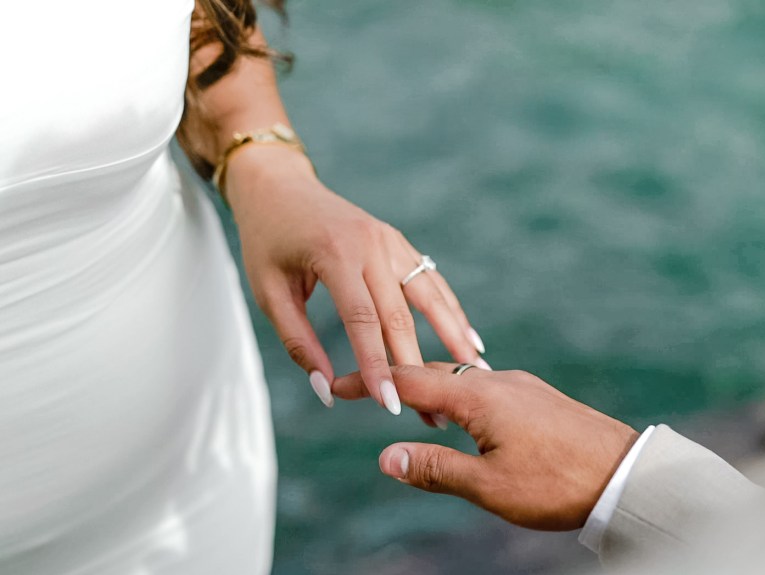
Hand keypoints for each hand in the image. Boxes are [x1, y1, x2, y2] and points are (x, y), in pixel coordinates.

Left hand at [225, 146, 488, 423]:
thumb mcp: (268, 292)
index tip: (391, 404)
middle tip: (435, 410)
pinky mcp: (399, 242)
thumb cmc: (267, 241)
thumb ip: (297, 342)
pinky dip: (451, 310)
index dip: (378, 366)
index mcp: (335, 254)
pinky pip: (430, 280)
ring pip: (429, 295)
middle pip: (402, 315)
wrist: (279, 185)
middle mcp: (371, 244)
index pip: (362, 320)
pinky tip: (469, 338)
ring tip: (474, 371)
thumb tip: (325, 390)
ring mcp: (390, 240)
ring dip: (453, 336)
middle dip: (418, 367)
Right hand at [333, 364, 639, 529]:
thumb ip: (436, 469)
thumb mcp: (489, 486)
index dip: (370, 383)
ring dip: (430, 387)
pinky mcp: (538, 396)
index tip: (338, 387)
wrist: (625, 473)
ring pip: (462, 377)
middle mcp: (498, 380)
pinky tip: (461, 415)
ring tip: (407, 406)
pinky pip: (485, 385)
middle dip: (396, 380)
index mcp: (480, 397)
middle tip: (364, 391)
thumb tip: (385, 456)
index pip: (410, 382)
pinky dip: (459, 394)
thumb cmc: (557, 484)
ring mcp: (521, 385)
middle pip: (434, 372)